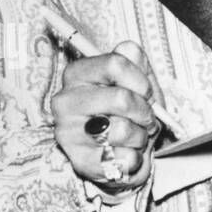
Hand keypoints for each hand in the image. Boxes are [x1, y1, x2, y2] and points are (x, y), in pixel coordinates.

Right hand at [52, 40, 157, 191]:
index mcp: (76, 74)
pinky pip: (123, 158)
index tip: (146, 93)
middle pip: (121, 98)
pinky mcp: (80, 162)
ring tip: (134, 137)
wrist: (120, 156)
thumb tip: (129, 50)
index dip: (141, 80)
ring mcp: (69, 133)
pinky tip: (124, 155)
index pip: (115, 64)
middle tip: (146, 119)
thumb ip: (134, 62)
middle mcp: (65, 101)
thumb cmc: (127, 114)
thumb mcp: (135, 83)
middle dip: (145, 112)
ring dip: (140, 137)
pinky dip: (134, 158)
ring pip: (123, 130)